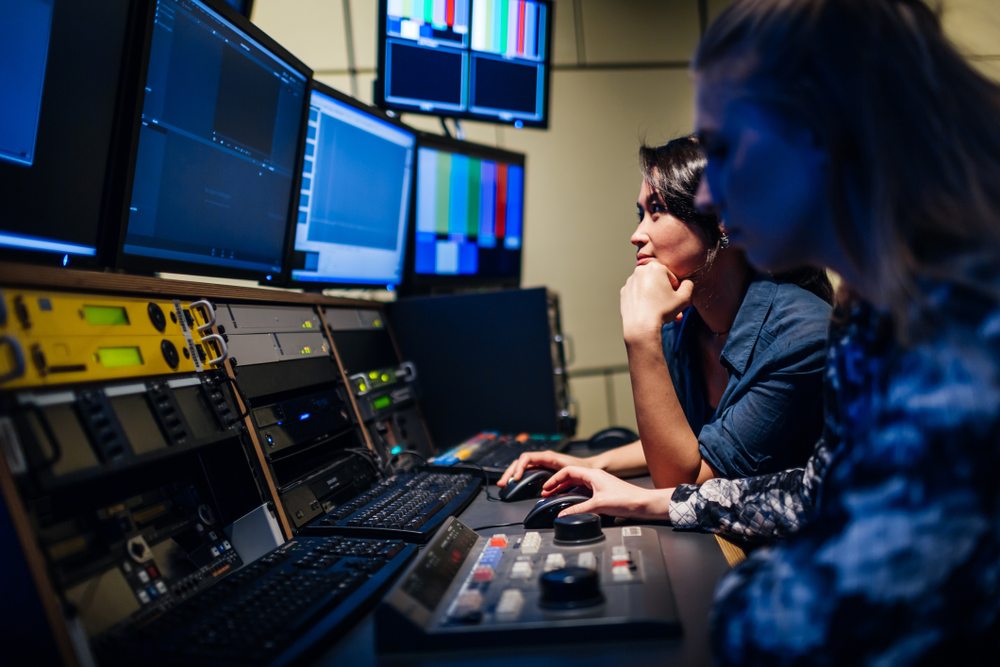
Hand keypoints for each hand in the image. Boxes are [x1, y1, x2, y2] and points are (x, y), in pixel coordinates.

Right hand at [497, 451, 594, 486]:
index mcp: (548, 457)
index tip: (516, 479)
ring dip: (512, 474)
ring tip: (504, 484)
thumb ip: (559, 480)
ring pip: (522, 465)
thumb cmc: (584, 470)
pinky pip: (527, 470)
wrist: (593, 468)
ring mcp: (542, 463)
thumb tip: (545, 490)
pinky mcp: (544, 469)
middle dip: (510, 471)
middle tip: (502, 483)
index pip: (527, 458)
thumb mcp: (571, 474)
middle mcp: (543, 458)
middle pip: (520, 461)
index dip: (519, 468)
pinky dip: (519, 476)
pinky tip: (515, 484)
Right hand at [541, 466, 672, 520]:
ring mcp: (599, 485)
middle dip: (557, 484)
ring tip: (555, 496)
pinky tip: (571, 502)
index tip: (546, 488)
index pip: (568, 471)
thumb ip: (578, 509)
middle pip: (571, 477)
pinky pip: (584, 491)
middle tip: (546, 493)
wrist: (644, 504)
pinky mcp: (603, 493)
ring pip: (577, 484)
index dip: (555, 479)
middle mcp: (595, 477)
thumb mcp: (598, 505)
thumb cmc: (626, 500)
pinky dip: (574, 495)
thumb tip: (563, 514)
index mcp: (593, 474)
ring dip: (565, 489)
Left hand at [620, 262, 693, 342]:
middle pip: (658, 282)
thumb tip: (686, 283)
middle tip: (670, 307)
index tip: (675, 299)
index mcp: (655, 267)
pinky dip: (643, 300)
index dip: (676, 289)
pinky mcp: (623, 292)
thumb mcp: (684, 298)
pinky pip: (637, 294)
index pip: (671, 276)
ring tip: (661, 312)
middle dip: (665, 294)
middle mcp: (640, 271)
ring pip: (647, 288)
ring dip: (655, 297)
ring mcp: (630, 282)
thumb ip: (688, 286)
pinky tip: (648, 311)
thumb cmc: (662, 311)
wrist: (640, 326)